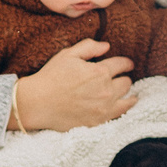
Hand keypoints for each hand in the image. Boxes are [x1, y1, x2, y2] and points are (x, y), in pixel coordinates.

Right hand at [13, 38, 135, 130]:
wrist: (38, 103)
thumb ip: (89, 47)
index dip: (126, 63)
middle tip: (120, 78)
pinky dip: (126, 106)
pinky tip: (128, 103)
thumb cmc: (51, 77)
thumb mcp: (67, 55)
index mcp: (99, 71)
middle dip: (123, 77)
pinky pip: (121, 113)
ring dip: (127, 92)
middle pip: (126, 81)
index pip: (122, 64)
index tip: (127, 64)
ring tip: (127, 91)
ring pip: (127, 97)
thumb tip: (107, 46)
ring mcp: (104, 107)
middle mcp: (105, 89)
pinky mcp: (99, 121)